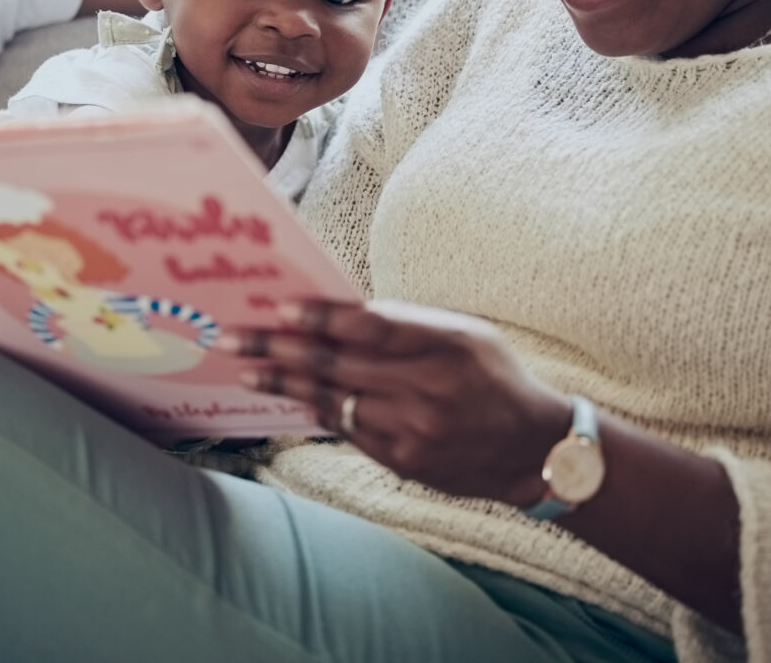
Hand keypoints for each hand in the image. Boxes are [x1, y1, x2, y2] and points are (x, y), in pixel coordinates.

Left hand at [225, 299, 569, 505]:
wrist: (535, 449)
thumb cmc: (493, 377)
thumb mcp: (464, 334)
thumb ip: (407, 324)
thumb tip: (337, 314)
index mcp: (447, 343)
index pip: (370, 326)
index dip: (320, 316)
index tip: (278, 307)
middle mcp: (430, 388)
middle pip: (338, 365)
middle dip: (279, 350)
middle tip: (235, 338)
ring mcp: (416, 430)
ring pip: (334, 401)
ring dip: (285, 385)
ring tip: (248, 372)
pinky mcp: (406, 463)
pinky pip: (348, 431)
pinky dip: (317, 412)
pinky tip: (289, 400)